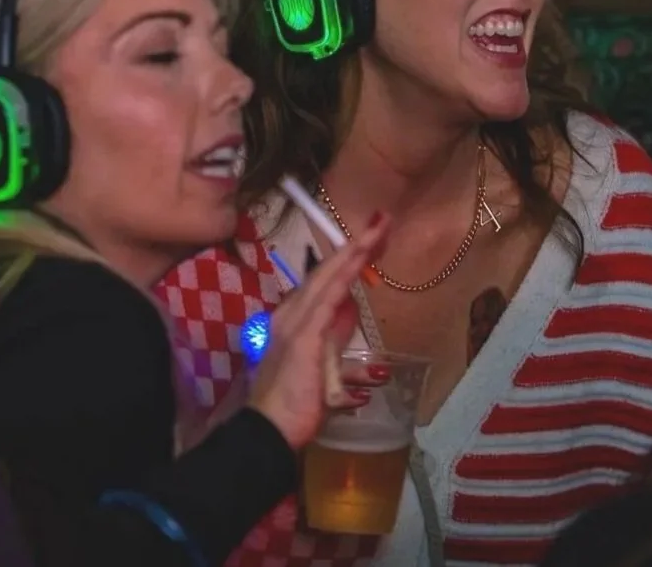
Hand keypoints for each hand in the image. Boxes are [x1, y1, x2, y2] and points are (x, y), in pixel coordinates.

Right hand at [248, 214, 391, 449]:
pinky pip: (329, 297)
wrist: (269, 431)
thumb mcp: (323, 365)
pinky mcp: (303, 335)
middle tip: (382, 221)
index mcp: (293, 319)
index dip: (347, 259)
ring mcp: (295, 322)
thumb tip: (351, 314)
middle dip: (357, 245)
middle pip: (327, 271)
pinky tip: (361, 256)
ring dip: (355, 251)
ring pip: (329, 277)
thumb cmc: (295, 404)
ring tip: (378, 229)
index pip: (324, 282)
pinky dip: (345, 274)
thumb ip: (335, 339)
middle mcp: (290, 313)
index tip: (371, 241)